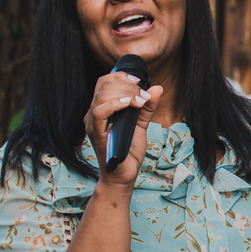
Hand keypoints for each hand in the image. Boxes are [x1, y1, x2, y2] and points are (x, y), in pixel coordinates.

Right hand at [83, 71, 163, 186]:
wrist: (124, 175)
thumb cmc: (128, 151)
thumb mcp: (141, 125)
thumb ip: (147, 107)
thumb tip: (157, 88)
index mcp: (102, 109)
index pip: (104, 82)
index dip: (120, 76)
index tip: (139, 80)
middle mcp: (93, 114)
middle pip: (103, 86)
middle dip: (127, 85)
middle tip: (144, 94)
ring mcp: (93, 124)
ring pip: (101, 96)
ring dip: (124, 93)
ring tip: (140, 100)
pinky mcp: (97, 134)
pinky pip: (99, 113)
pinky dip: (114, 105)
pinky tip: (128, 104)